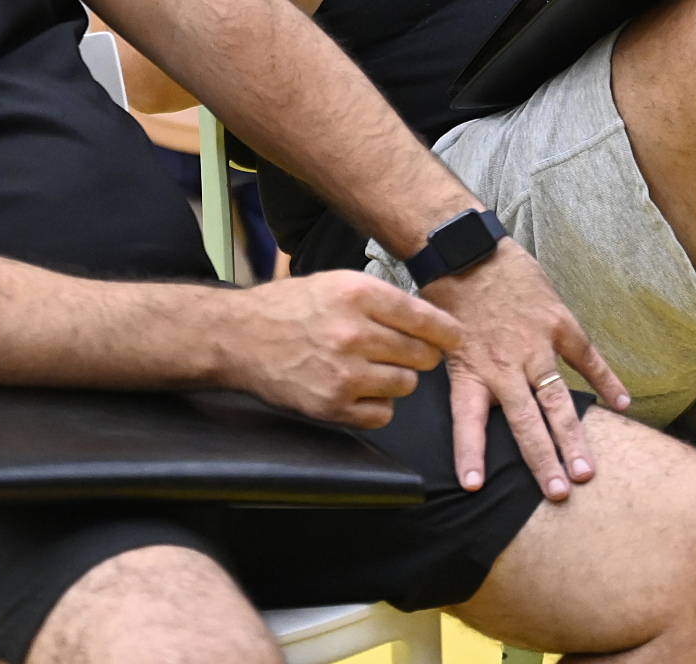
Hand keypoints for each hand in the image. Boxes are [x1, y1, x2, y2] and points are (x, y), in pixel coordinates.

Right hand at [218, 269, 456, 428]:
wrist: (240, 336)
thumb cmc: (291, 307)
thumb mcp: (337, 282)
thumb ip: (382, 300)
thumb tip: (431, 320)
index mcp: (358, 295)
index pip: (426, 319)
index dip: (448, 332)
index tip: (454, 338)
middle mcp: (354, 333)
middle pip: (422, 355)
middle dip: (422, 355)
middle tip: (408, 352)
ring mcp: (344, 373)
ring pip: (406, 385)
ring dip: (398, 379)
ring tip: (375, 368)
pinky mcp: (332, 405)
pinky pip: (383, 414)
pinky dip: (378, 404)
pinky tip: (360, 389)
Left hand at [419, 242, 628, 501]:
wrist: (467, 249)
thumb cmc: (448, 296)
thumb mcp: (439, 340)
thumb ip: (457, 374)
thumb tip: (461, 407)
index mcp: (470, 369)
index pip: (468, 421)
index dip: (470, 454)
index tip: (474, 486)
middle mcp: (504, 364)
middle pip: (526, 422)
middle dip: (543, 461)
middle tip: (559, 494)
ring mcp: (535, 344)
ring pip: (557, 399)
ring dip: (573, 437)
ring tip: (586, 470)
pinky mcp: (557, 323)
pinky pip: (586, 357)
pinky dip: (606, 380)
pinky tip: (623, 405)